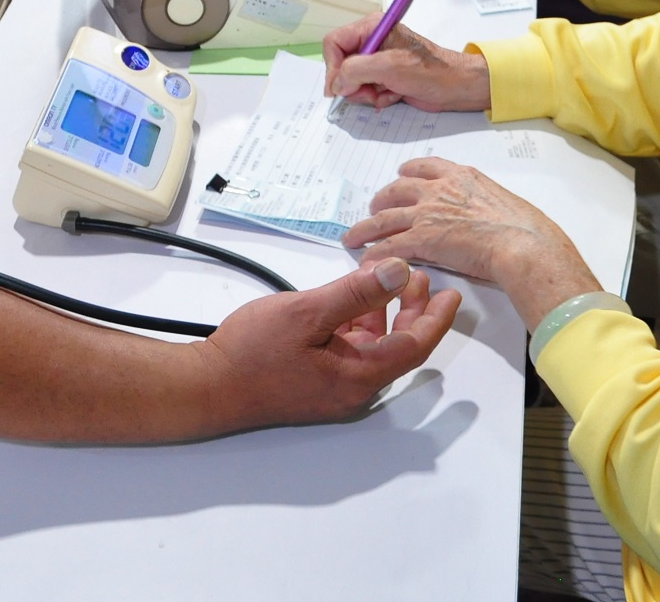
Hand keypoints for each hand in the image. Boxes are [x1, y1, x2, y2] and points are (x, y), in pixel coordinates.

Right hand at [194, 256, 460, 428]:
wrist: (208, 385)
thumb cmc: (253, 352)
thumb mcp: (307, 313)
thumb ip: (356, 293)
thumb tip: (400, 273)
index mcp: (359, 377)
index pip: (414, 347)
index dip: (435, 318)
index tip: (451, 293)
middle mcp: (353, 387)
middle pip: (398, 346)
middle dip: (413, 309)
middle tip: (420, 275)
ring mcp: (334, 385)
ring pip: (374, 345)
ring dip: (384, 311)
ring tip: (385, 275)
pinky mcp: (317, 379)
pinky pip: (351, 348)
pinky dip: (359, 321)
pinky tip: (351, 296)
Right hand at [322, 18, 491, 113]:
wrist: (455, 87)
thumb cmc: (430, 71)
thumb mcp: (389, 67)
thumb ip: (356, 71)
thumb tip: (336, 84)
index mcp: (372, 27)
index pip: (335, 42)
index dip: (333, 66)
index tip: (338, 87)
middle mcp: (372, 42)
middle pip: (341, 64)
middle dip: (353, 83)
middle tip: (368, 91)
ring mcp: (378, 61)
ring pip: (352, 81)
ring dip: (366, 93)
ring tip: (386, 92)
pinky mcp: (384, 77)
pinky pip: (365, 90)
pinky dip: (376, 97)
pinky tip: (394, 95)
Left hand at [343, 159, 598, 326]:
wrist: (523, 244)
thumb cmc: (525, 228)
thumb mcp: (502, 200)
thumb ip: (483, 201)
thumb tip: (485, 215)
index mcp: (461, 176)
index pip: (425, 166)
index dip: (409, 173)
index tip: (402, 177)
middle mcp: (438, 189)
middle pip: (397, 189)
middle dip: (382, 199)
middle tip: (375, 209)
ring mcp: (427, 212)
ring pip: (384, 217)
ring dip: (365, 228)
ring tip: (353, 237)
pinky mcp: (421, 239)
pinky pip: (387, 245)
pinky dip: (373, 253)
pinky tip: (365, 260)